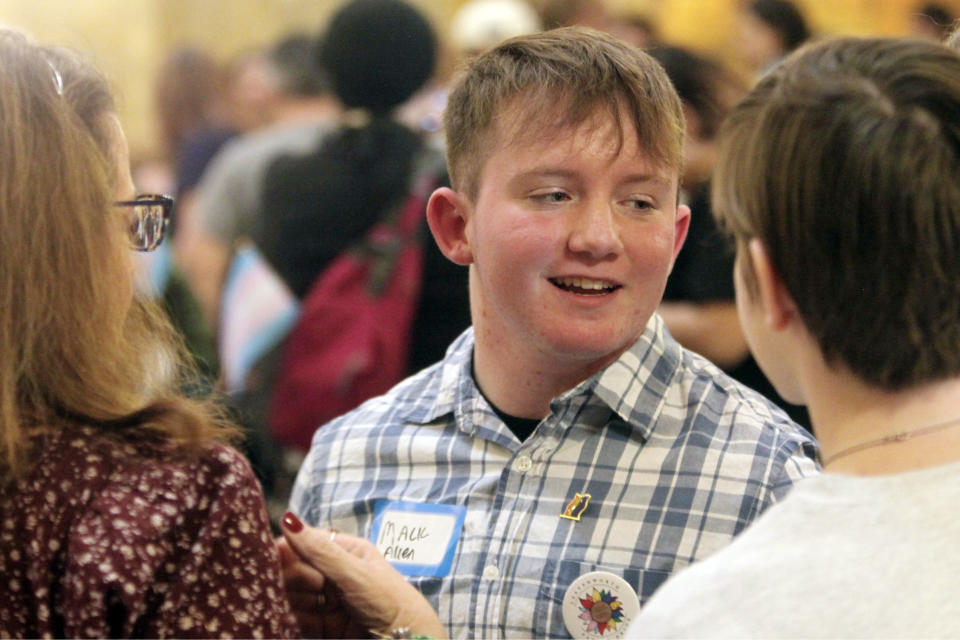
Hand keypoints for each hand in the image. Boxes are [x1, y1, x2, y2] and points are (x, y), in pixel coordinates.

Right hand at [280, 512, 447, 639]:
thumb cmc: (390, 601)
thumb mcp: (354, 573)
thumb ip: (320, 551)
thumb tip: (290, 520)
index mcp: (347, 552)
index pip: (307, 544)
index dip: (286, 548)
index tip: (264, 554)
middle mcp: (336, 575)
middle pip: (297, 571)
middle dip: (282, 576)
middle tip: (263, 580)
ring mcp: (330, 601)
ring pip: (295, 596)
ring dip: (282, 598)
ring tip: (269, 600)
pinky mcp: (325, 626)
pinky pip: (299, 619)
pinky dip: (288, 618)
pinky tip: (277, 616)